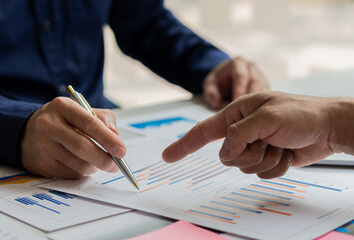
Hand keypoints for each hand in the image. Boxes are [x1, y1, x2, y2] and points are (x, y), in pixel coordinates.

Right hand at [21, 97, 124, 178]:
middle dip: (104, 159)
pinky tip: (81, 165)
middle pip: (83, 147)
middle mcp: (49, 124)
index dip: (108, 139)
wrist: (28, 132)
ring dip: (93, 167)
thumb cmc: (63, 121)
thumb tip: (115, 138)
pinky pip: (69, 173)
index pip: (90, 123)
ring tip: (97, 163)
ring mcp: (43, 145)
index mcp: (63, 106)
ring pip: (77, 163)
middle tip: (115, 165)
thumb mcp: (82, 111)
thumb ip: (103, 120)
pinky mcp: (41, 163)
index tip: (121, 151)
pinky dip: (81, 173)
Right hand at [163, 91, 335, 178]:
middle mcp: (243, 130)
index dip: (184, 144)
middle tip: (268, 141)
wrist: (329, 127)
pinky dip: (276, 167)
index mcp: (237, 114)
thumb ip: (239, 134)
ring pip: (244, 168)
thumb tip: (226, 152)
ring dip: (266, 160)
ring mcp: (255, 145)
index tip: (167, 156)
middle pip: (227, 156)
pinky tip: (287, 154)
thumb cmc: (301, 114)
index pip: (204, 131)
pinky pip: (261, 174)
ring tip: (281, 145)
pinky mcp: (267, 158)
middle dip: (249, 154)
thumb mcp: (267, 117)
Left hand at [203, 57, 267, 108]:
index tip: (235, 102)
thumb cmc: (219, 81)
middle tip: (245, 112)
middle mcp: (252, 68)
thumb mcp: (210, 84)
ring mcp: (261, 76)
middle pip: (254, 82)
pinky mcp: (266, 86)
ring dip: (259, 102)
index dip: (239, 89)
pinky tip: (259, 114)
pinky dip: (263, 105)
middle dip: (251, 97)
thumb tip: (217, 104)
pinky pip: (267, 95)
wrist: (227, 76)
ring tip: (253, 114)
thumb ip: (210, 93)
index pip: (240, 76)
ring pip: (263, 89)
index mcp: (238, 64)